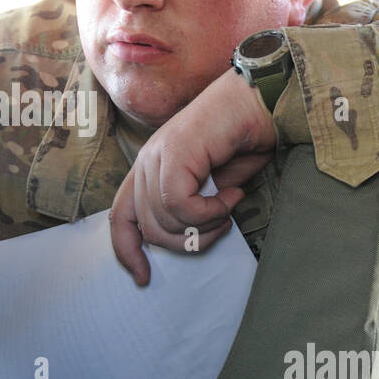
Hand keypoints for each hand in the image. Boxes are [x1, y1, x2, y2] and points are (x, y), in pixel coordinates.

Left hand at [109, 67, 276, 285]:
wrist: (258, 100)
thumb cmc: (242, 138)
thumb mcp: (213, 184)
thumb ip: (193, 208)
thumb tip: (190, 236)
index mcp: (149, 169)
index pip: (120, 218)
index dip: (127, 251)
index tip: (144, 278)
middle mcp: (146, 162)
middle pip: (147, 227)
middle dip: (187, 242)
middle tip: (220, 229)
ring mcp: (157, 156)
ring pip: (165, 219)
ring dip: (206, 225)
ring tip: (229, 206)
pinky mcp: (175, 154)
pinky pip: (182, 205)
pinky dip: (211, 211)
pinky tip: (231, 194)